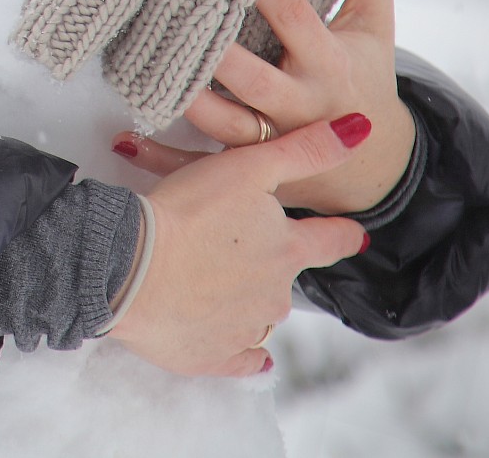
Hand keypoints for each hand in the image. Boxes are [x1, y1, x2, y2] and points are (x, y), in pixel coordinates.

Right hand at [106, 117, 373, 374]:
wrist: (128, 266)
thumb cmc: (186, 212)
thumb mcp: (247, 167)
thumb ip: (304, 151)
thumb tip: (360, 129)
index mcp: (287, 251)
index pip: (332, 240)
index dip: (342, 232)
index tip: (351, 233)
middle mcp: (275, 295)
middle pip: (289, 279)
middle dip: (275, 265)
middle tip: (249, 250)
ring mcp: (245, 329)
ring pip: (261, 315)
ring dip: (248, 300)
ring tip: (216, 280)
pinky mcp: (212, 356)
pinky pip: (240, 359)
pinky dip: (243, 353)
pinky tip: (241, 349)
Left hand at [128, 0, 414, 214]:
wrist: (372, 164)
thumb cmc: (364, 77)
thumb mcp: (373, 21)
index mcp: (328, 63)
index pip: (295, 19)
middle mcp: (297, 104)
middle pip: (251, 78)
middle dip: (215, 53)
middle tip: (170, 13)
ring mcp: (269, 140)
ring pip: (220, 123)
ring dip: (180, 99)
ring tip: (136, 64)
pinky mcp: (247, 167)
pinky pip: (200, 167)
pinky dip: (161, 158)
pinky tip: (121, 139)